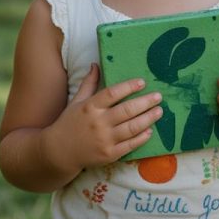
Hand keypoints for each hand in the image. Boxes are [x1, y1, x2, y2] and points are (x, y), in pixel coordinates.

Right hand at [43, 63, 161, 172]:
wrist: (58, 152)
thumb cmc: (69, 123)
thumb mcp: (77, 101)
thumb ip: (89, 83)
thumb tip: (96, 64)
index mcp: (90, 107)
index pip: (112, 93)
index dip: (128, 87)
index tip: (142, 82)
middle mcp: (98, 123)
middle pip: (126, 110)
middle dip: (145, 102)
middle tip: (159, 96)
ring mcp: (104, 140)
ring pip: (131, 128)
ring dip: (148, 119)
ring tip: (159, 111)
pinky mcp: (109, 155)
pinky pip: (129, 145)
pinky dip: (141, 138)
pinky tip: (150, 130)